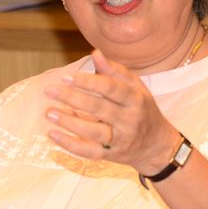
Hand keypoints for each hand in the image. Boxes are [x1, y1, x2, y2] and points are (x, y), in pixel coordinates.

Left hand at [44, 49, 179, 174]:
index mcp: (135, 100)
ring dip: (69, 122)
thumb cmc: (143, 110)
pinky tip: (53, 135)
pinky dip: (70, 145)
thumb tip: (95, 53)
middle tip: (50, 90)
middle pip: (99, 108)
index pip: (110, 88)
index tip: (65, 77)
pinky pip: (89, 152)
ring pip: (93, 131)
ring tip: (49, 112)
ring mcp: (120, 140)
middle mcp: (129, 120)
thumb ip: (115, 71)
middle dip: (72, 98)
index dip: (87, 82)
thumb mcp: (136, 88)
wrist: (158, 147)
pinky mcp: (111, 155)